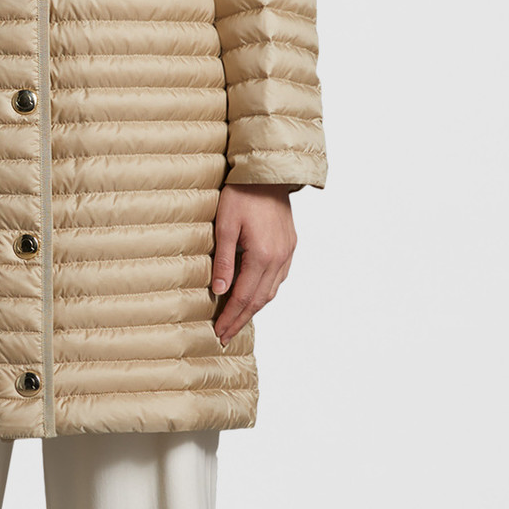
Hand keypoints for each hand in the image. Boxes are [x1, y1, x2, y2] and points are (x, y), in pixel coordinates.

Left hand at [210, 183, 296, 343]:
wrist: (267, 173)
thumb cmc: (241, 194)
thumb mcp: (225, 226)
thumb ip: (224, 260)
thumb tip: (219, 291)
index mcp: (262, 255)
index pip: (244, 297)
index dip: (231, 317)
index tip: (219, 332)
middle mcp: (279, 258)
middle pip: (260, 299)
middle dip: (241, 319)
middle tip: (226, 335)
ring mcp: (287, 252)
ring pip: (272, 290)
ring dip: (254, 308)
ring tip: (238, 320)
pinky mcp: (290, 244)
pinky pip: (279, 277)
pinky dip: (266, 291)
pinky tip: (255, 296)